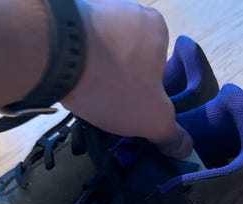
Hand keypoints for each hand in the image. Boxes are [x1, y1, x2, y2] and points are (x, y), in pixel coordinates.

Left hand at [61, 0, 192, 158]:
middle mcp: (128, 10)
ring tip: (85, 95)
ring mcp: (94, 9)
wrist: (57, 54)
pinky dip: (74, 63)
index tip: (133, 106)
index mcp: (157, 28)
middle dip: (120, 80)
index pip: (159, 66)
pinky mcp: (64, 16)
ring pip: (100, 50)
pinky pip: (75, 46)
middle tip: (109, 104)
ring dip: (95, 72)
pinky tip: (67, 81)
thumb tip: (186, 149)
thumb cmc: (117, 84)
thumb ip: (171, 134)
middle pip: (129, 56)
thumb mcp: (153, 118)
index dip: (148, 91)